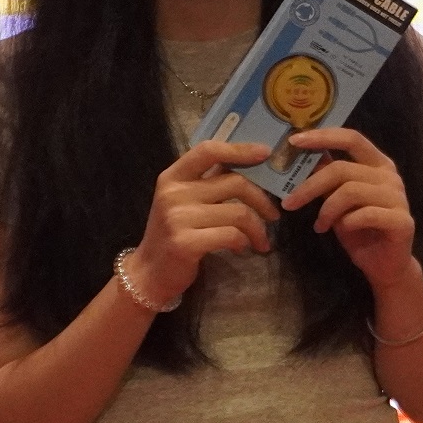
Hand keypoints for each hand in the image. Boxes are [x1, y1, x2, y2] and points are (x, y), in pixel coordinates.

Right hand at [128, 140, 280, 304]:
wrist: (149, 272)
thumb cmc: (174, 233)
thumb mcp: (184, 200)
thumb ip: (208, 182)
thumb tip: (250, 164)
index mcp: (173, 177)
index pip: (208, 151)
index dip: (239, 150)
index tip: (265, 153)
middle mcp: (173, 193)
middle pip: (235, 183)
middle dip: (262, 200)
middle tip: (273, 215)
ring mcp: (178, 218)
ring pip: (239, 212)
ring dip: (258, 229)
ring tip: (261, 240)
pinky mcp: (185, 243)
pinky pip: (232, 235)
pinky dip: (244, 242)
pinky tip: (241, 248)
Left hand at [279, 127, 416, 289]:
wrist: (384, 265)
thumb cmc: (360, 229)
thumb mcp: (337, 200)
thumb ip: (327, 178)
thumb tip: (301, 155)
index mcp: (377, 164)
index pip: (352, 138)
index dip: (323, 137)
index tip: (294, 141)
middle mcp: (390, 176)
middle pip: (342, 168)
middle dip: (310, 185)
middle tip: (289, 203)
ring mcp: (398, 197)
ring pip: (350, 191)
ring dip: (327, 210)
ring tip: (320, 225)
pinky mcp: (401, 220)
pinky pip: (365, 214)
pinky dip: (346, 223)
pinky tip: (341, 231)